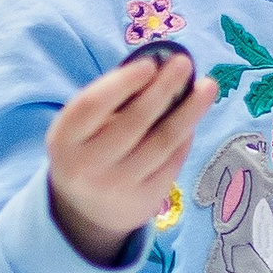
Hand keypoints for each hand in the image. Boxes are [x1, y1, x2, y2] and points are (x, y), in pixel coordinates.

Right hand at [48, 54, 213, 264]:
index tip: (149, 63)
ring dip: (188, 112)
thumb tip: (161, 67)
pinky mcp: (145, 199)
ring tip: (207, 87)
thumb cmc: (90, 148)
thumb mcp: (85, 126)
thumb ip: (114, 99)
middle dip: (162, 90)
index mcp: (65, 139)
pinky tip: (194, 117)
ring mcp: (118, 187)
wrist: (88, 209)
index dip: (121, 83)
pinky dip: (185, 136)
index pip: (92, 106)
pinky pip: (172, 161)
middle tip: (184, 64)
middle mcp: (87, 166)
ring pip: (161, 143)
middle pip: (132, 123)